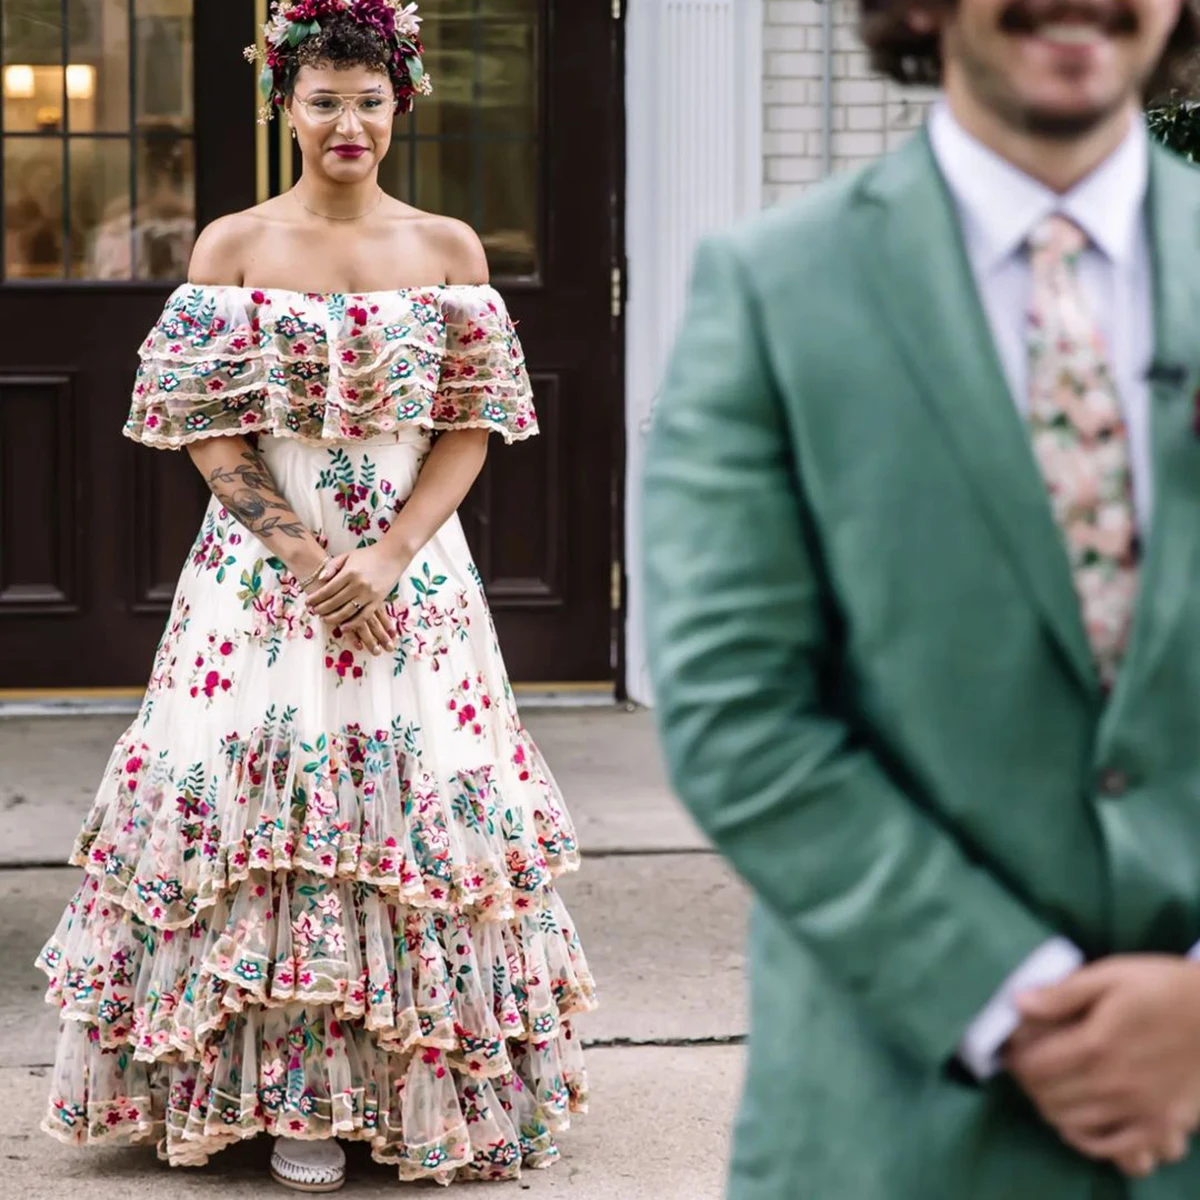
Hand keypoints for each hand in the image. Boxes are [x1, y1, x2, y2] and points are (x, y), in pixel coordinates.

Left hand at [304, 546, 401, 655]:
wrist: (393, 555)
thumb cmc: (368, 555)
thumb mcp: (348, 555)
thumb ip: (332, 566)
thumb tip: (320, 579)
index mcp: (349, 572)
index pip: (328, 589)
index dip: (316, 597)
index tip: (308, 602)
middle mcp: (358, 585)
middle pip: (335, 602)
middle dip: (322, 609)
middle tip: (313, 612)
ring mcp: (369, 594)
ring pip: (347, 611)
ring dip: (333, 618)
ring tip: (324, 619)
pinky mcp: (378, 601)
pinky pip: (364, 616)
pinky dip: (353, 624)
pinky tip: (343, 627)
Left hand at [1006, 956, 1199, 1174]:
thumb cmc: (1166, 988)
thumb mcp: (1112, 974)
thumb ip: (1063, 993)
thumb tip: (1018, 1003)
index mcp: (1097, 1043)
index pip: (1034, 1066)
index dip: (1015, 1059)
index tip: (1013, 1049)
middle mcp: (1115, 1084)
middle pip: (1049, 1098)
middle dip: (1030, 1083)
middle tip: (1029, 1068)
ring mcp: (1140, 1111)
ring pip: (1073, 1125)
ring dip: (1052, 1109)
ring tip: (1051, 1089)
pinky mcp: (1163, 1127)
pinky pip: (1115, 1150)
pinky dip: (1089, 1140)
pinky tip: (1081, 1121)